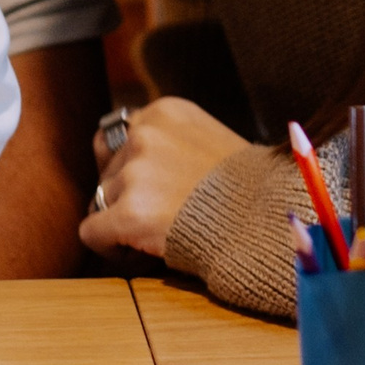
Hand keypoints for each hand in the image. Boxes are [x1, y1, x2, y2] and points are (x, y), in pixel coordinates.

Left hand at [78, 96, 246, 260]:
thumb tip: (127, 165)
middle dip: (127, 196)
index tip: (151, 190)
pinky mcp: (129, 212)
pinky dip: (110, 247)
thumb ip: (169, 144)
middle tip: (161, 218)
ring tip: (158, 235)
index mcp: (165, 112)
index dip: (129, 169)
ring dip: (122, 221)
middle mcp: (145, 134)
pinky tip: (139, 253)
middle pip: (108, 171)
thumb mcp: (210, 143)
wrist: (272, 225)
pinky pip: (92, 232)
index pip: (118, 137)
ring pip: (100, 201)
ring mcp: (136, 172)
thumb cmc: (250, 192)